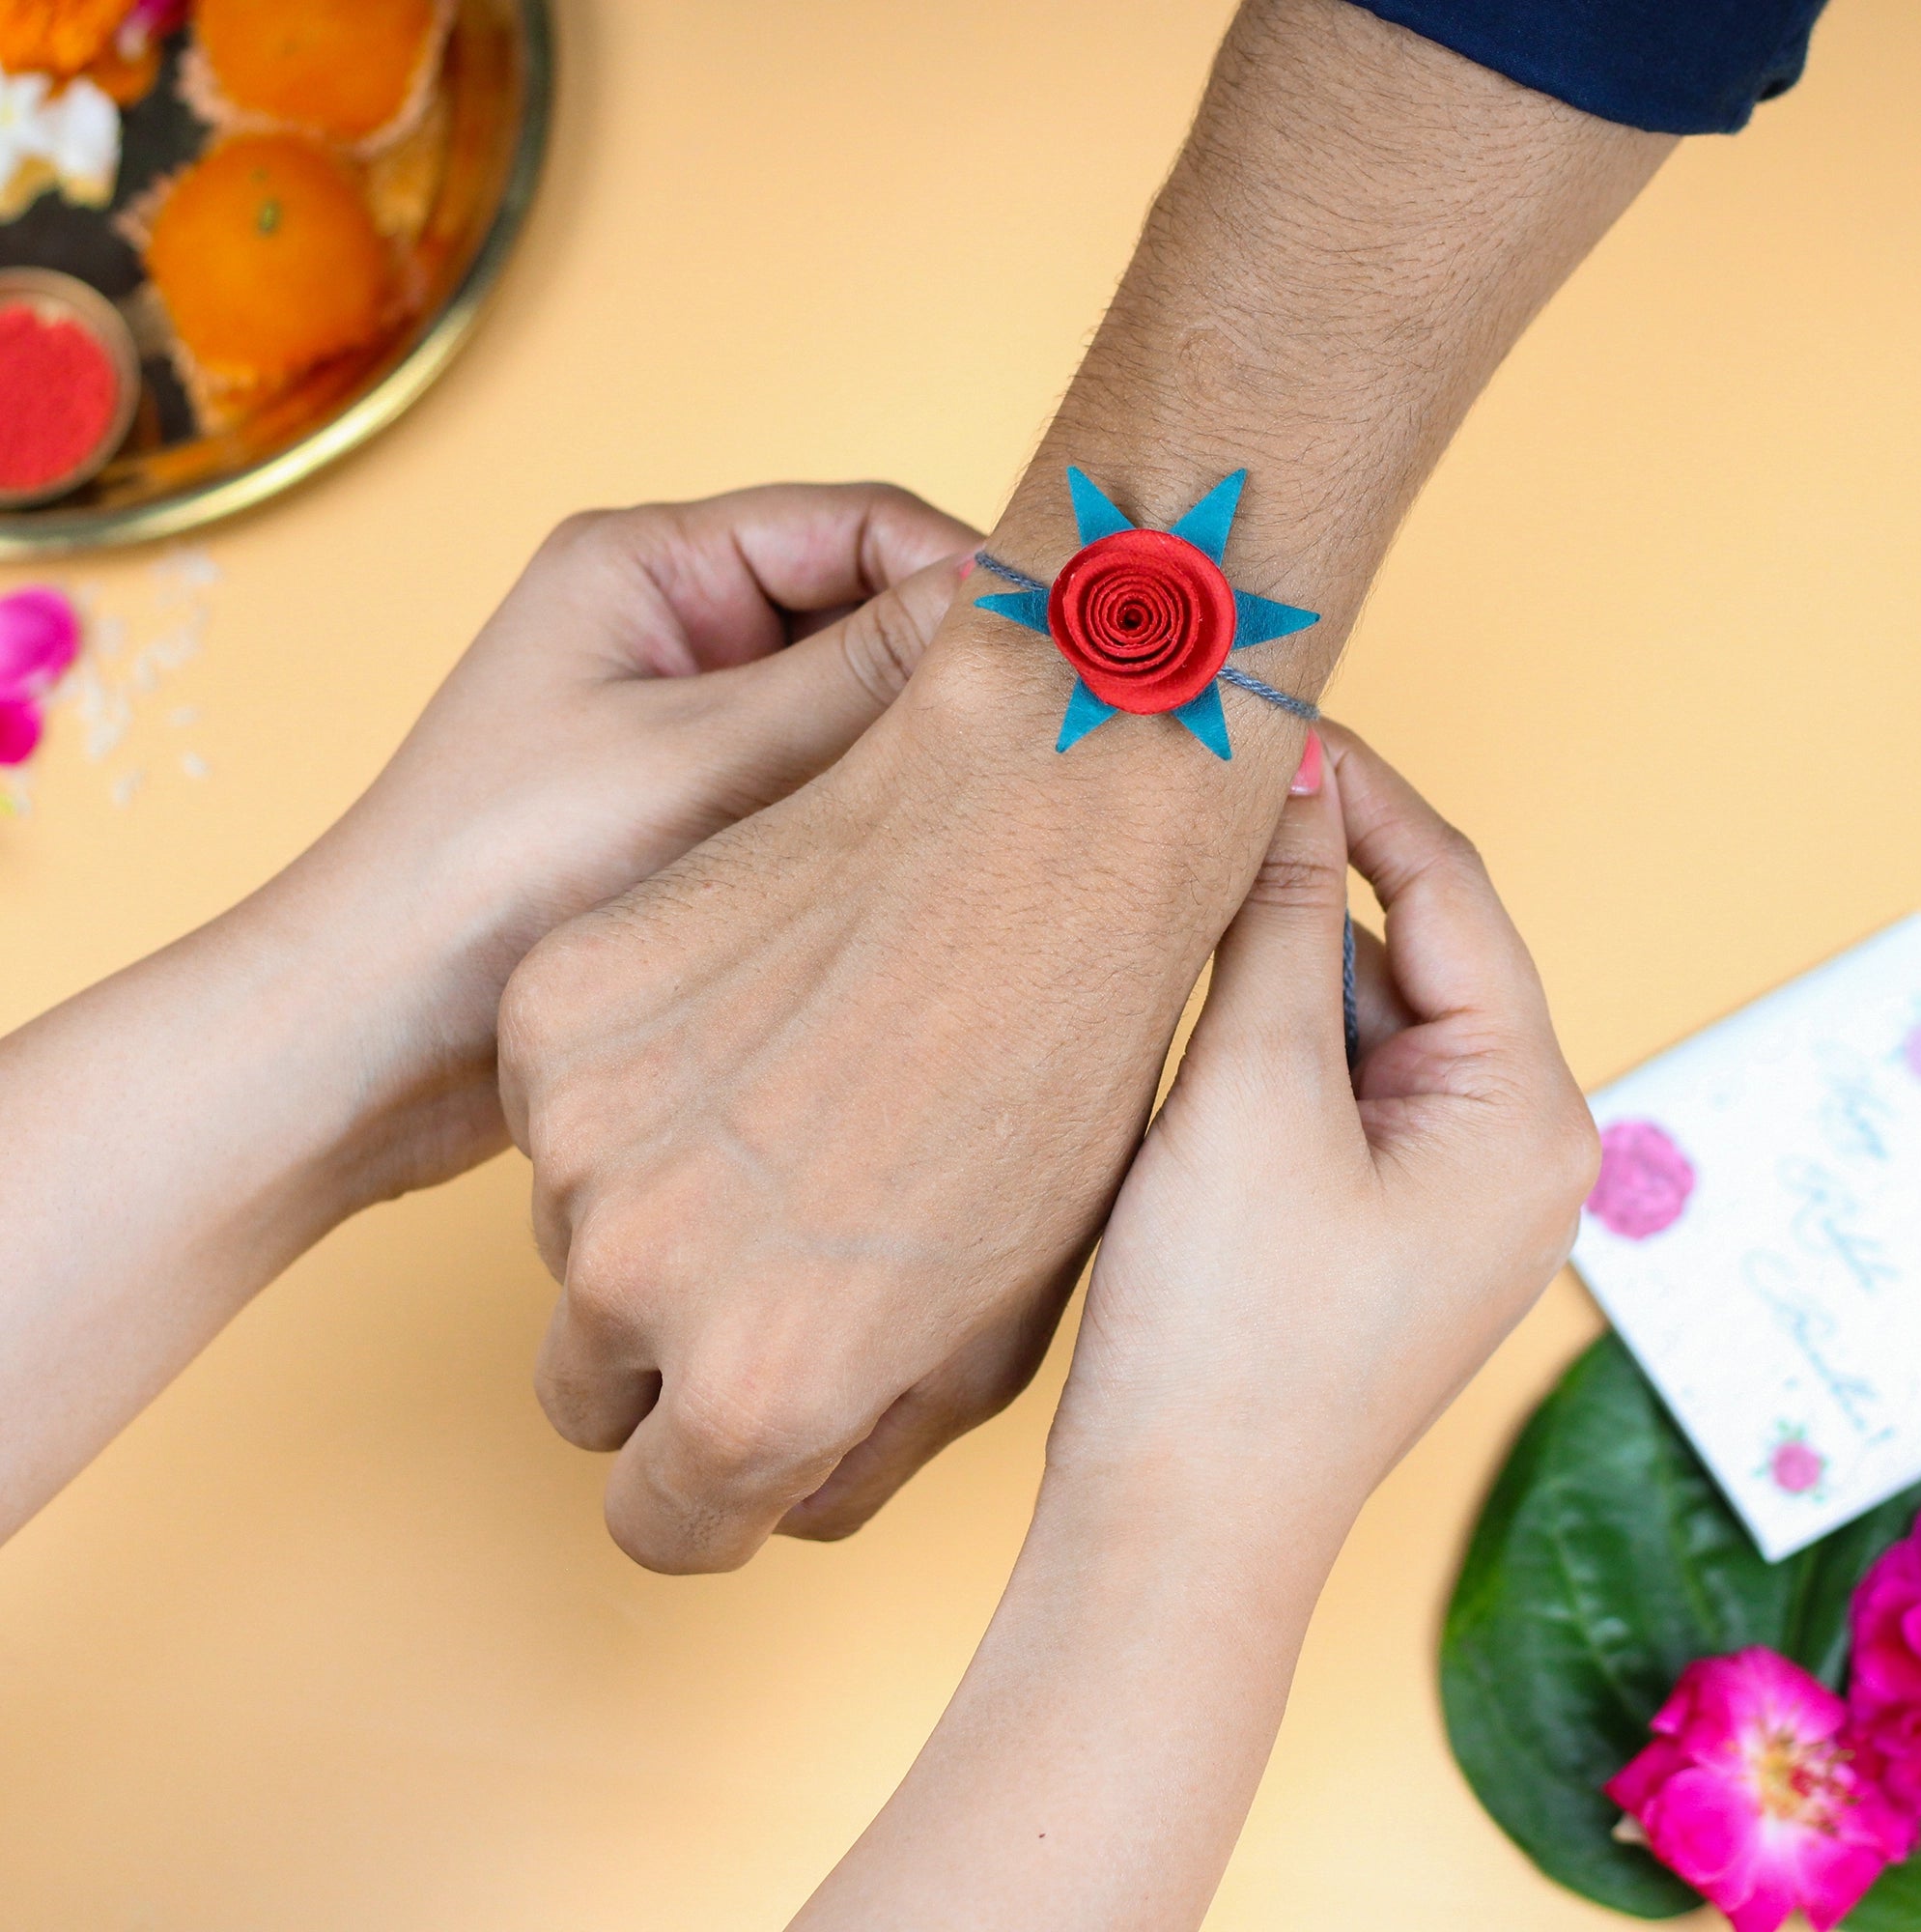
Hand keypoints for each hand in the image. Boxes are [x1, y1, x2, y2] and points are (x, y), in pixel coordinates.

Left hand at [308, 483, 977, 1195]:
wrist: (375, 1036)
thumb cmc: (495, 874)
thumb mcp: (699, 759)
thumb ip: (859, 680)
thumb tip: (1009, 608)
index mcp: (649, 564)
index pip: (854, 524)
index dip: (961, 569)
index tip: (1056, 639)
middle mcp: (671, 630)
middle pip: (860, 613)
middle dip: (944, 670)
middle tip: (1048, 735)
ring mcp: (684, 727)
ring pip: (846, 712)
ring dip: (907, 754)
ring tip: (993, 810)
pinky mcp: (694, 818)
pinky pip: (814, 791)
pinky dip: (868, 818)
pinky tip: (923, 868)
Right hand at [495, 585, 1264, 1573]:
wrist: (1034, 841)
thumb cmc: (1057, 1085)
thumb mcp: (1006, 1327)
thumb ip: (863, 1451)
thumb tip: (767, 1496)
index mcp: (759, 1387)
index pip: (659, 1526)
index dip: (711, 1489)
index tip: (748, 1429)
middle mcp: (639, 1277)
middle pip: (591, 1390)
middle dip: (673, 1348)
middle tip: (778, 1242)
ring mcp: (578, 1135)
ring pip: (573, 1234)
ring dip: (652, 1201)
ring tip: (788, 1100)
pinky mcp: (553, 1011)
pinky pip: (557, 1106)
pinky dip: (626, 1084)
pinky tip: (745, 1016)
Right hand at [1051, 723, 1600, 1504]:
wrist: (1174, 1532)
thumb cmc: (1225, 1335)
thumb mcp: (1253, 1092)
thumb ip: (1283, 919)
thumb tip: (1292, 780)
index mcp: (1528, 1112)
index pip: (1455, 890)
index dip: (1360, 791)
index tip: (1264, 721)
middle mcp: (1510, 1149)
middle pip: (1409, 953)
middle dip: (1306, 880)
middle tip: (1196, 805)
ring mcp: (1441, 1196)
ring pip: (1357, 1021)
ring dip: (1271, 962)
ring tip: (1167, 903)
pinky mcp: (1370, 1227)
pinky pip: (1326, 1089)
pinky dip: (1258, 1039)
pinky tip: (1176, 1012)